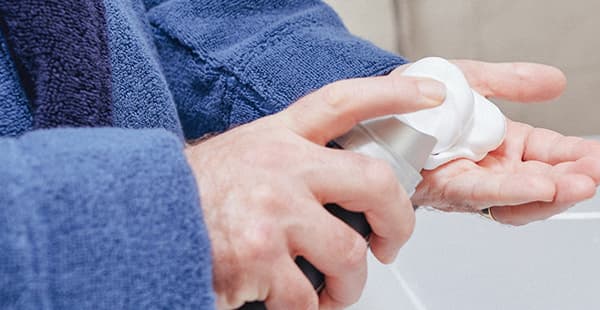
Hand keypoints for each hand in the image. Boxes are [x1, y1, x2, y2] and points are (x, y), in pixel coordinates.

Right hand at [185, 76, 445, 308]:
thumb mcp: (246, 155)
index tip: (431, 95)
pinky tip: (294, 304)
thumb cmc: (194, 193)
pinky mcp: (258, 257)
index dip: (394, 95)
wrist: (137, 217)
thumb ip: (292, 159)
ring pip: (349, 254)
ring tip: (335, 291)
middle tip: (390, 243)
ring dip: (349, 285)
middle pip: (374, 181)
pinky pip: (307, 297)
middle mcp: (281, 166)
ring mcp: (272, 211)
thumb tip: (345, 186)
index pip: (345, 102)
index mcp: (279, 137)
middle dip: (398, 221)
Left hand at [402, 60, 599, 224]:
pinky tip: (538, 186)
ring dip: (552, 193)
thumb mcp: (474, 80)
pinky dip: (512, 192)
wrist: (374, 104)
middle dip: (574, 179)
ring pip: (518, 198)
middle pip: (541, 182)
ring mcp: (471, 183)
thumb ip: (513, 82)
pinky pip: (482, 195)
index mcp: (504, 145)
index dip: (578, 158)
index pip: (550, 155)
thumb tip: (557, 81)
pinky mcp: (446, 189)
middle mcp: (491, 169)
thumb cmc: (419, 98)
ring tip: (579, 184)